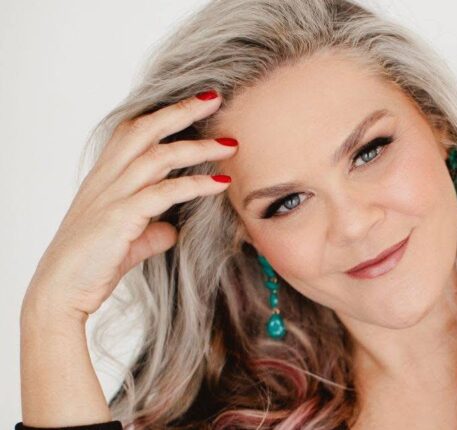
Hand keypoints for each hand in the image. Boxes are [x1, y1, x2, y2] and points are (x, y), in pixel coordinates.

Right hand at [22, 90, 236, 322]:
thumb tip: (173, 229)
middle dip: (182, 111)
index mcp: (106, 177)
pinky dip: (196, 185)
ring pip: (158, 155)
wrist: (62, 290)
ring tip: (231, 145)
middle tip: (216, 99)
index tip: (196, 103)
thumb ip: (152, 229)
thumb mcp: (130, 240)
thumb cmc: (93, 263)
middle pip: (145, 129)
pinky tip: (221, 183)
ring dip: (198, 147)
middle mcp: (107, 178)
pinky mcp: (121, 218)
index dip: (163, 113)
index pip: (133, 130)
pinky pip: (164, 192)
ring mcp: (113, 196)